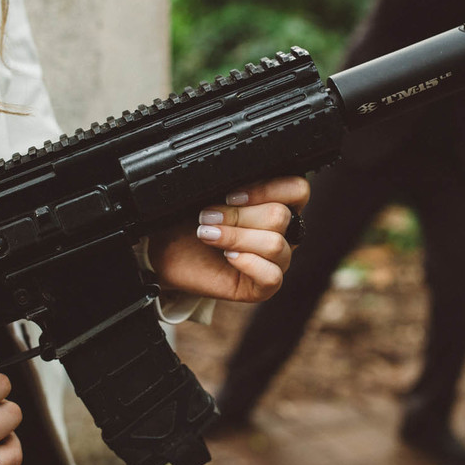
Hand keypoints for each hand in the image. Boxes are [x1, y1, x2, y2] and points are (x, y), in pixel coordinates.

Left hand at [147, 175, 310, 303]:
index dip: (267, 189)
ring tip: (208, 235)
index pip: (298, 190)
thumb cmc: (189, 219)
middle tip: (207, 217)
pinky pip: (272, 276)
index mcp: (277, 203)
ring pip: (275, 245)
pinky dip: (248, 263)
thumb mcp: (209, 193)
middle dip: (238, 215)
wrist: (166, 249)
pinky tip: (226, 256)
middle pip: (281, 216)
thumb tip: (239, 177)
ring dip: (236, 237)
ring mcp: (275, 261)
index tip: (230, 195)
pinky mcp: (263, 288)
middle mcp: (283, 232)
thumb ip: (231, 183)